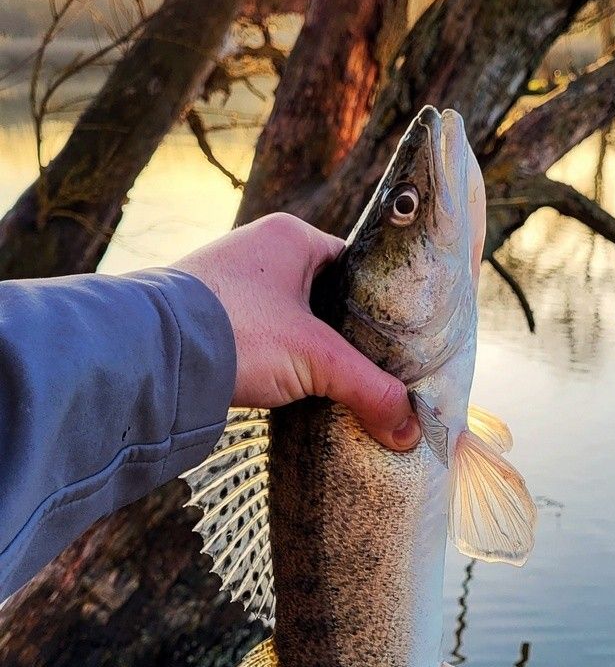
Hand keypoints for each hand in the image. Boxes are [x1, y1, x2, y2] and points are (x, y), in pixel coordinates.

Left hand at [174, 213, 420, 451]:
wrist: (152, 355)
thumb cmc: (236, 333)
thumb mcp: (316, 360)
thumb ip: (369, 389)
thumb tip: (411, 429)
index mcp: (290, 237)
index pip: (354, 267)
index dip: (379, 307)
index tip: (398, 344)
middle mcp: (259, 251)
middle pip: (324, 297)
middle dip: (344, 336)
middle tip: (373, 371)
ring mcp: (231, 285)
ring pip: (292, 321)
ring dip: (310, 352)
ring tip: (337, 385)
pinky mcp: (210, 320)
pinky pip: (262, 339)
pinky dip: (279, 363)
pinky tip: (294, 390)